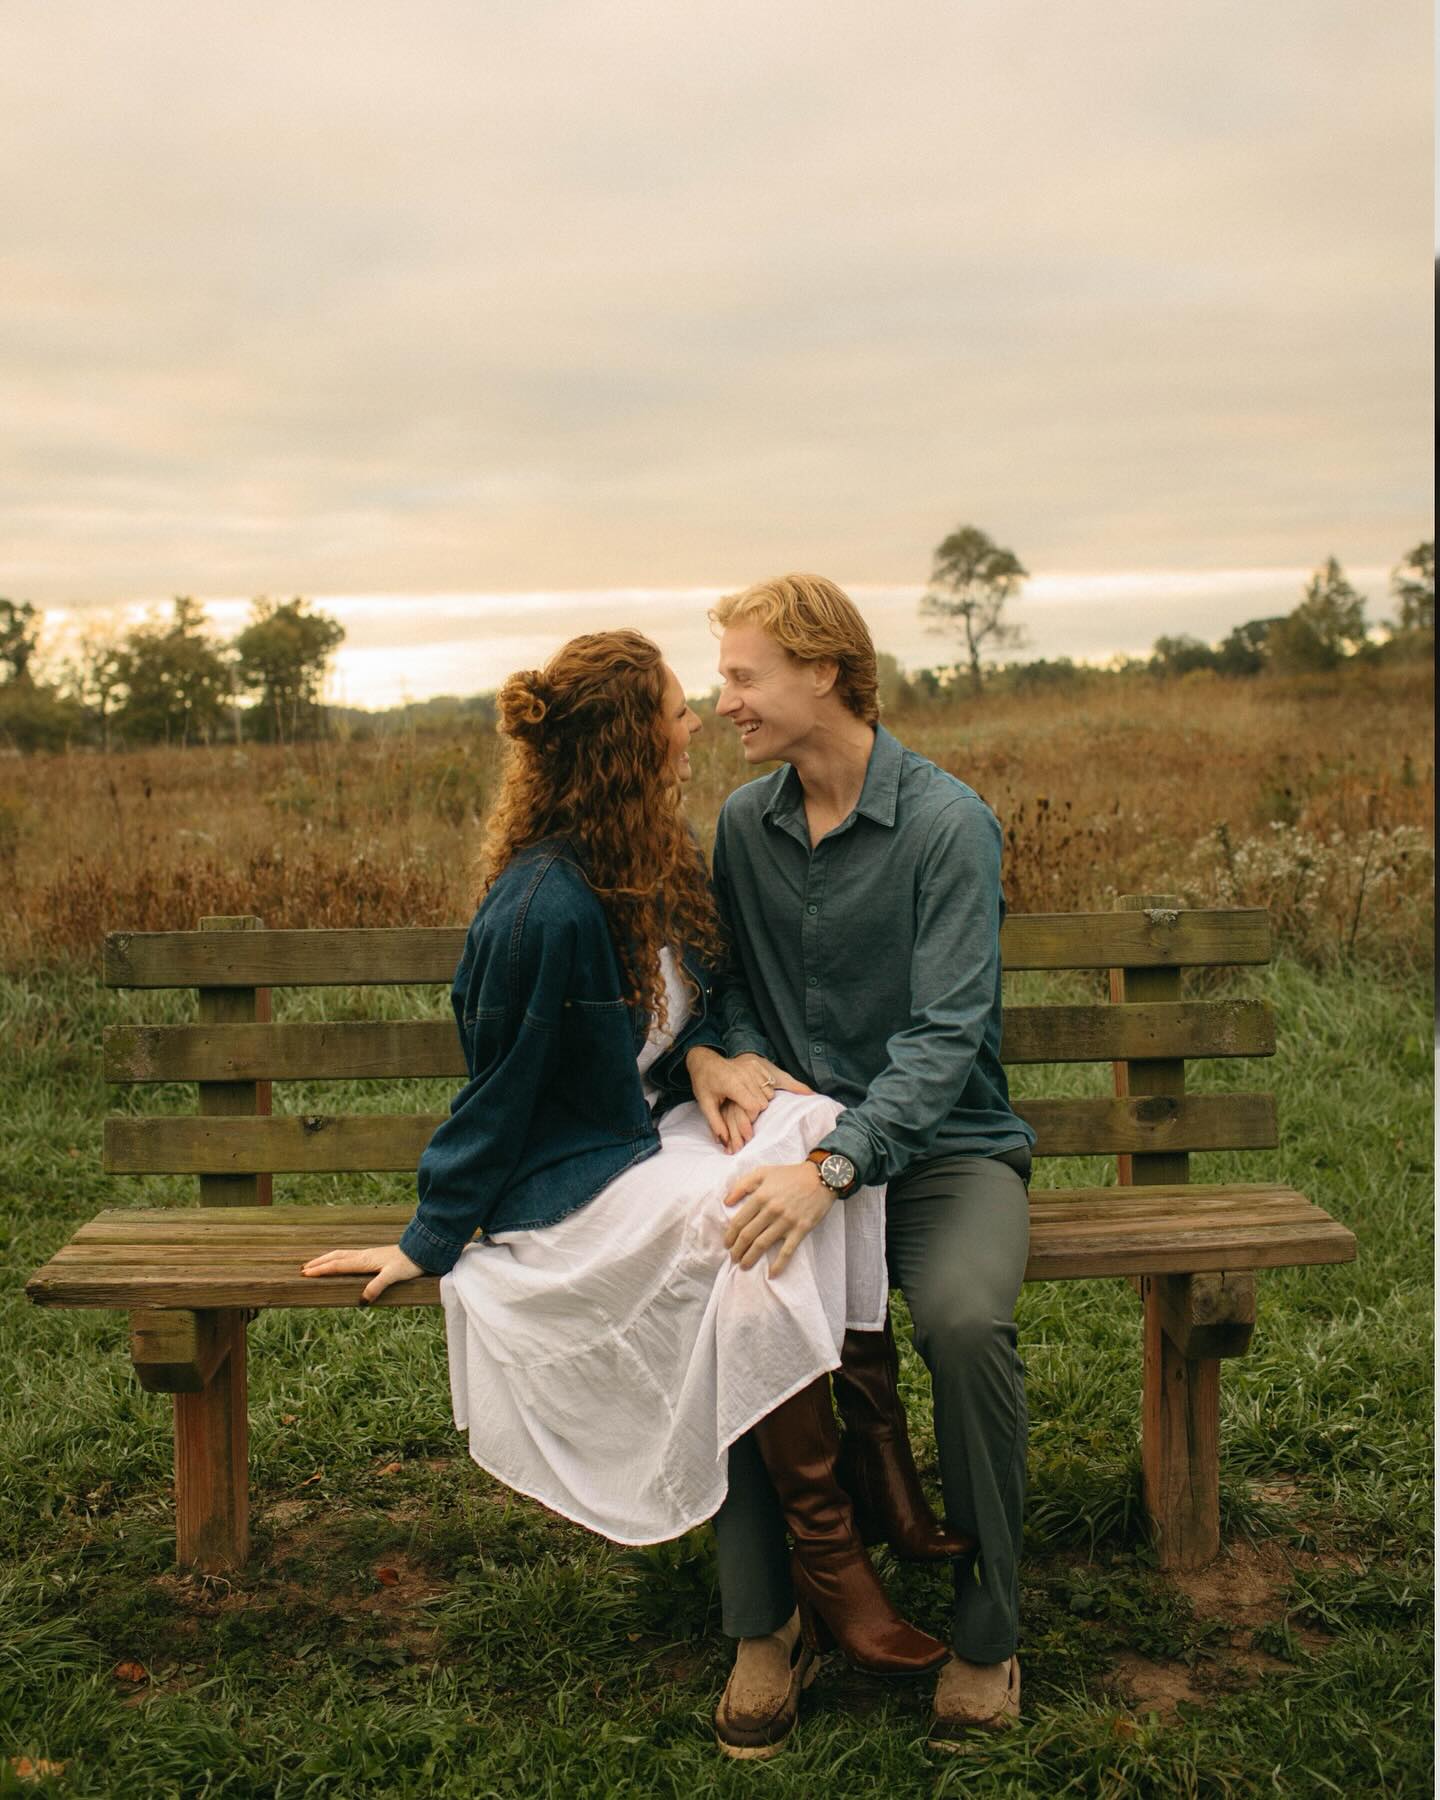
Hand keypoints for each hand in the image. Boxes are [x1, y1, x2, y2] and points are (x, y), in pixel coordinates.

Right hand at [300, 1243, 426, 1303]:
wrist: (422, 1251)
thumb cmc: (409, 1264)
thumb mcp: (393, 1276)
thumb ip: (377, 1286)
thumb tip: (362, 1301)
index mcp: (364, 1261)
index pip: (338, 1265)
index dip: (321, 1269)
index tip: (305, 1273)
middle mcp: (364, 1256)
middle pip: (336, 1257)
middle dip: (319, 1263)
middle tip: (303, 1269)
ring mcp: (368, 1255)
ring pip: (342, 1255)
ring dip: (327, 1259)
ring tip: (315, 1264)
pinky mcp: (374, 1256)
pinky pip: (350, 1256)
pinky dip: (338, 1258)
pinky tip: (340, 1262)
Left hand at [686, 1048, 812, 1151]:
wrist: (704, 1061)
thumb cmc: (704, 1084)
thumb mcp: (705, 1105)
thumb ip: (716, 1124)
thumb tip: (724, 1143)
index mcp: (732, 1084)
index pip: (753, 1106)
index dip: (751, 1117)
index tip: (743, 1118)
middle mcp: (744, 1074)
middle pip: (763, 1101)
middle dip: (756, 1111)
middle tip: (743, 1110)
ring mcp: (751, 1067)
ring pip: (769, 1092)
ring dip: (762, 1100)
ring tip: (747, 1100)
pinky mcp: (755, 1064)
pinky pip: (769, 1081)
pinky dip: (764, 1088)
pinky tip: (752, 1090)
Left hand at [723, 1161, 833, 1276]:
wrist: (821, 1177)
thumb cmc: (790, 1175)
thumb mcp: (763, 1172)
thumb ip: (742, 1185)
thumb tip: (726, 1201)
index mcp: (760, 1196)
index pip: (739, 1222)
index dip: (730, 1236)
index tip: (726, 1244)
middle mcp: (771, 1210)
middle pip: (748, 1235)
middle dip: (737, 1250)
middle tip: (733, 1258)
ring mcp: (786, 1222)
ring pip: (762, 1244)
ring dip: (750, 1258)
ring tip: (744, 1265)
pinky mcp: (800, 1229)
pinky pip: (787, 1251)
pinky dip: (778, 1265)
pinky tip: (771, 1274)